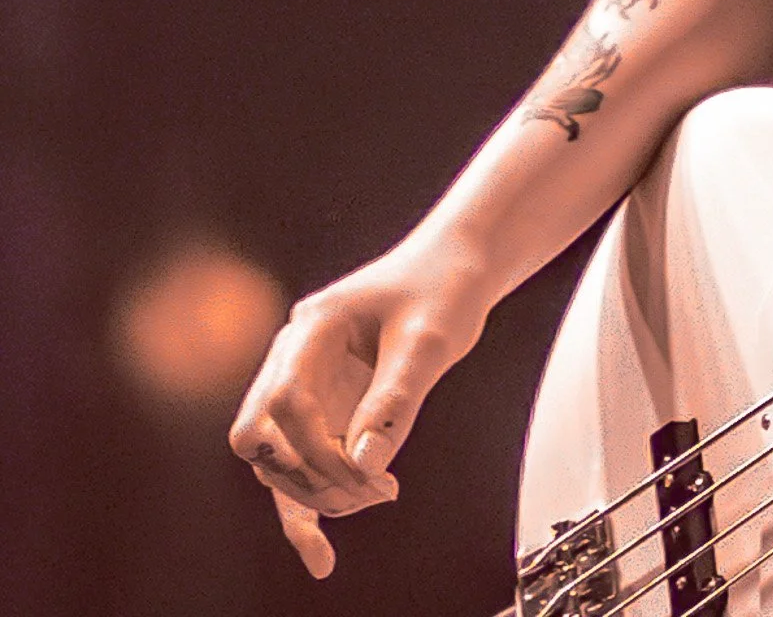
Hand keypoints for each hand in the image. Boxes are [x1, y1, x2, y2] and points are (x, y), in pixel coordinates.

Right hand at [227, 240, 491, 576]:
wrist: (459, 268)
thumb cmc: (445, 288)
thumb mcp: (432, 339)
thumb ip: (396, 398)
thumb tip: (364, 464)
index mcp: (313, 328)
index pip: (285, 401)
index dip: (318, 449)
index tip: (367, 473)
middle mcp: (295, 358)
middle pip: (263, 438)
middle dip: (308, 477)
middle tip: (368, 490)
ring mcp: (304, 386)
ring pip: (276, 461)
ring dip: (315, 493)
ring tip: (373, 498)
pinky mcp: (321, 411)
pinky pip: (299, 466)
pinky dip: (307, 507)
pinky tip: (321, 553)